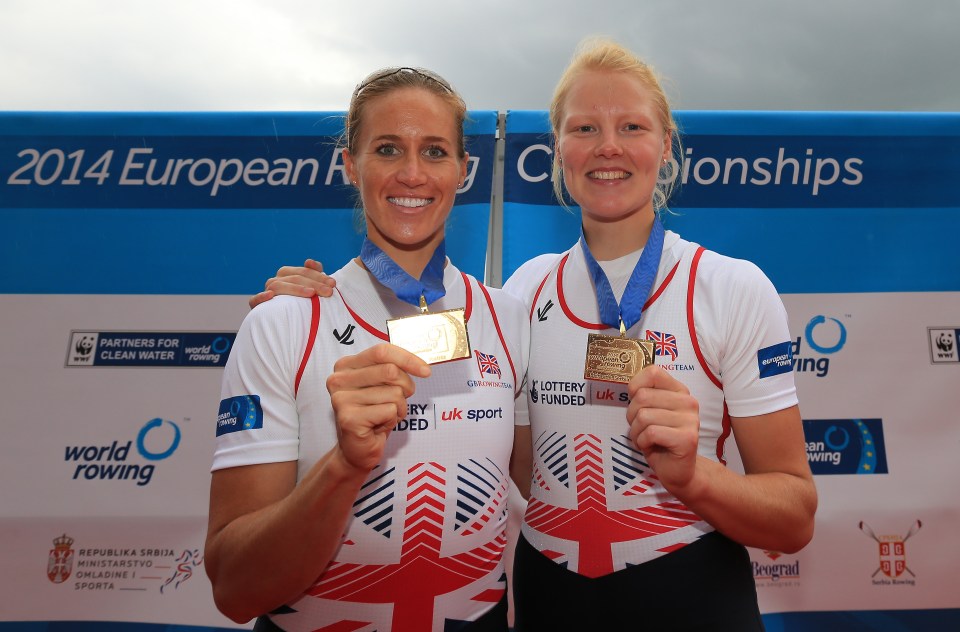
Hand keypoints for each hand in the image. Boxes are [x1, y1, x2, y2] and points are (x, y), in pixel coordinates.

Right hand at [249, 259, 336, 308]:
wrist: (287, 329)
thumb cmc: (302, 305)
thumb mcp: (312, 289)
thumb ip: (314, 273)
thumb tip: (309, 261)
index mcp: (287, 275)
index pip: (303, 271)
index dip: (318, 276)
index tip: (333, 284)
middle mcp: (276, 281)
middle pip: (293, 277)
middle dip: (313, 283)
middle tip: (328, 292)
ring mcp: (266, 293)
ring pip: (277, 286)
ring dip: (294, 288)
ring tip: (311, 293)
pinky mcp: (257, 306)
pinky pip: (255, 300)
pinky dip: (261, 297)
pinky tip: (271, 296)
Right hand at [326, 344, 430, 471]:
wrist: (358, 450)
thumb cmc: (374, 415)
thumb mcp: (383, 386)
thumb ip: (394, 369)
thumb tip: (422, 366)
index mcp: (346, 365)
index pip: (382, 351)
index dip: (407, 359)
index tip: (425, 371)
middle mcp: (338, 379)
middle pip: (390, 370)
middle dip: (405, 387)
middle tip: (398, 402)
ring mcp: (341, 399)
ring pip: (394, 393)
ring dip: (398, 408)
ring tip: (384, 416)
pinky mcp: (349, 418)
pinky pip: (390, 411)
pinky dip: (392, 420)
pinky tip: (378, 426)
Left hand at [625, 365, 700, 492]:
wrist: (678, 471)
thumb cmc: (659, 440)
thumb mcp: (650, 412)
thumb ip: (645, 396)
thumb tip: (631, 386)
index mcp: (679, 391)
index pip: (653, 372)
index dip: (636, 386)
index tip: (636, 402)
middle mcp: (688, 402)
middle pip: (642, 397)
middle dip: (632, 416)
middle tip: (640, 429)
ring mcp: (690, 420)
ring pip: (643, 416)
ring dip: (636, 432)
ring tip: (645, 439)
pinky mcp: (687, 438)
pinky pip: (650, 433)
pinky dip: (643, 442)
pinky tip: (651, 447)